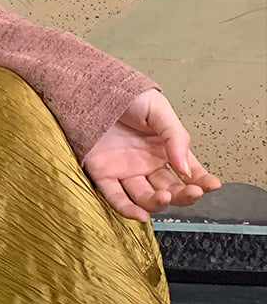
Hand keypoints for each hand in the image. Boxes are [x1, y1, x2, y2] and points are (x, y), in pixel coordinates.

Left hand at [81, 89, 220, 222]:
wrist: (91, 87)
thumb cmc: (126, 95)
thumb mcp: (158, 110)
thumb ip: (175, 138)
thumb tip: (186, 170)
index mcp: (165, 149)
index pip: (189, 172)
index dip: (202, 181)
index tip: (212, 186)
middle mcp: (147, 164)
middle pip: (170, 189)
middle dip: (184, 195)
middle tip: (192, 193)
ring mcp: (126, 171)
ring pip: (146, 198)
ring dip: (158, 203)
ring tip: (165, 196)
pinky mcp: (103, 174)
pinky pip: (116, 197)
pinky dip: (128, 210)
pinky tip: (140, 216)